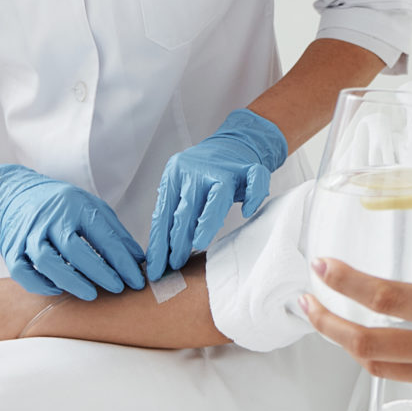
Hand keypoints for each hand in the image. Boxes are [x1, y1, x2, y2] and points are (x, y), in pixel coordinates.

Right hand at [0, 165, 146, 297]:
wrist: (16, 194)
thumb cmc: (62, 205)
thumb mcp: (92, 208)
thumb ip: (115, 233)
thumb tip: (138, 260)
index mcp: (75, 206)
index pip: (102, 235)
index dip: (121, 261)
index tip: (135, 280)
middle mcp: (50, 218)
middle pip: (73, 248)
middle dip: (98, 272)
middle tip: (117, 288)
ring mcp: (28, 233)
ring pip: (45, 260)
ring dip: (69, 280)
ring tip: (90, 294)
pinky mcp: (11, 248)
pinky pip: (21, 270)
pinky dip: (38, 284)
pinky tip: (57, 290)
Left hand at [146, 109, 288, 278]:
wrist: (232, 143)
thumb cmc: (204, 175)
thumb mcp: (181, 187)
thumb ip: (173, 212)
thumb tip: (160, 254)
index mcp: (176, 173)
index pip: (164, 213)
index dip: (160, 243)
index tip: (156, 267)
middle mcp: (198, 169)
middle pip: (187, 207)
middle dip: (179, 239)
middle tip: (175, 263)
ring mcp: (226, 167)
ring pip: (217, 195)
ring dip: (207, 221)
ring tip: (199, 243)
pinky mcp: (250, 167)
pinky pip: (255, 180)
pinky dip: (252, 196)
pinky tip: (246, 212)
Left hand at [299, 228, 411, 410]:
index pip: (388, 298)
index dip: (347, 284)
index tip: (322, 266)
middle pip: (366, 345)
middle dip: (327, 325)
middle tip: (306, 301)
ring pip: (378, 366)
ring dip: (346, 344)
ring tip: (328, 321)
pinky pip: (404, 374)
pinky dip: (380, 356)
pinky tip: (376, 338)